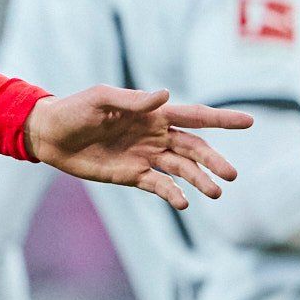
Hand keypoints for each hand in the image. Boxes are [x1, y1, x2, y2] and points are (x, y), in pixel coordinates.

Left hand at [25, 87, 250, 209]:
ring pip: (181, 169)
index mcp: (153, 114)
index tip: (249, 122)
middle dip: (214, 160)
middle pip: (194, 148)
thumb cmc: (75, 110)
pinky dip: (172, 194)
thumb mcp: (101, 99)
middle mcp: (155, 135)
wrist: (49, 135)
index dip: (222, 119)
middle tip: (232, 175)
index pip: (195, 116)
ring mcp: (146, 156)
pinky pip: (159, 186)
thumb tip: (165, 96)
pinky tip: (183, 204)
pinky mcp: (132, 175)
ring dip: (199, 180)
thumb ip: (133, 101)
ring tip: (215, 193)